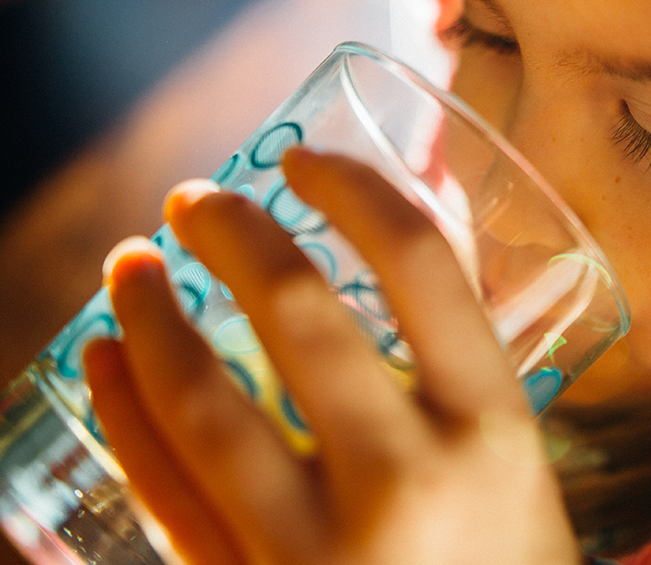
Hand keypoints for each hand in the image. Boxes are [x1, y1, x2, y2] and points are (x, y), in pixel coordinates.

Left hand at [84, 148, 581, 564]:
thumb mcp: (516, 467)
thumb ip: (458, 374)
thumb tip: (388, 255)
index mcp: (497, 429)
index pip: (423, 267)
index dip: (355, 191)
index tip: (305, 160)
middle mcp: (410, 480)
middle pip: (299, 316)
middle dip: (232, 236)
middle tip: (195, 202)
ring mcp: (319, 550)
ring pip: (204, 403)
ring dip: (148, 316)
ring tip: (128, 264)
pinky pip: (163, 493)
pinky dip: (122, 414)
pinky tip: (99, 363)